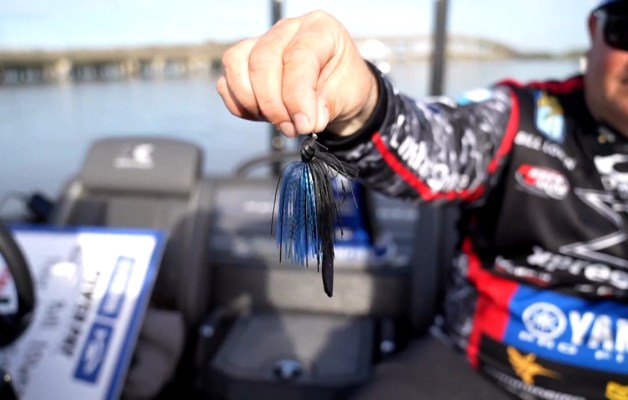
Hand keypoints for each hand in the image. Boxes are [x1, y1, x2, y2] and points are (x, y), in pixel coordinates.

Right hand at [216, 10, 378, 136]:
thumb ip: (327, 106)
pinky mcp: (244, 62)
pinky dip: (240, 104)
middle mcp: (287, 29)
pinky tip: (262, 115)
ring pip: (237, 65)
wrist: (338, 91)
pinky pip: (226, 81)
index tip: (304, 125)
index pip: (298, 56)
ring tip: (279, 122)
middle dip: (274, 104)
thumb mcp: (349, 95)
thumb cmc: (344, 86)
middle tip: (292, 129)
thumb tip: (305, 122)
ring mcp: (261, 42)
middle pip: (262, 61)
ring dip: (253, 103)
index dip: (297, 96)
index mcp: (319, 29)